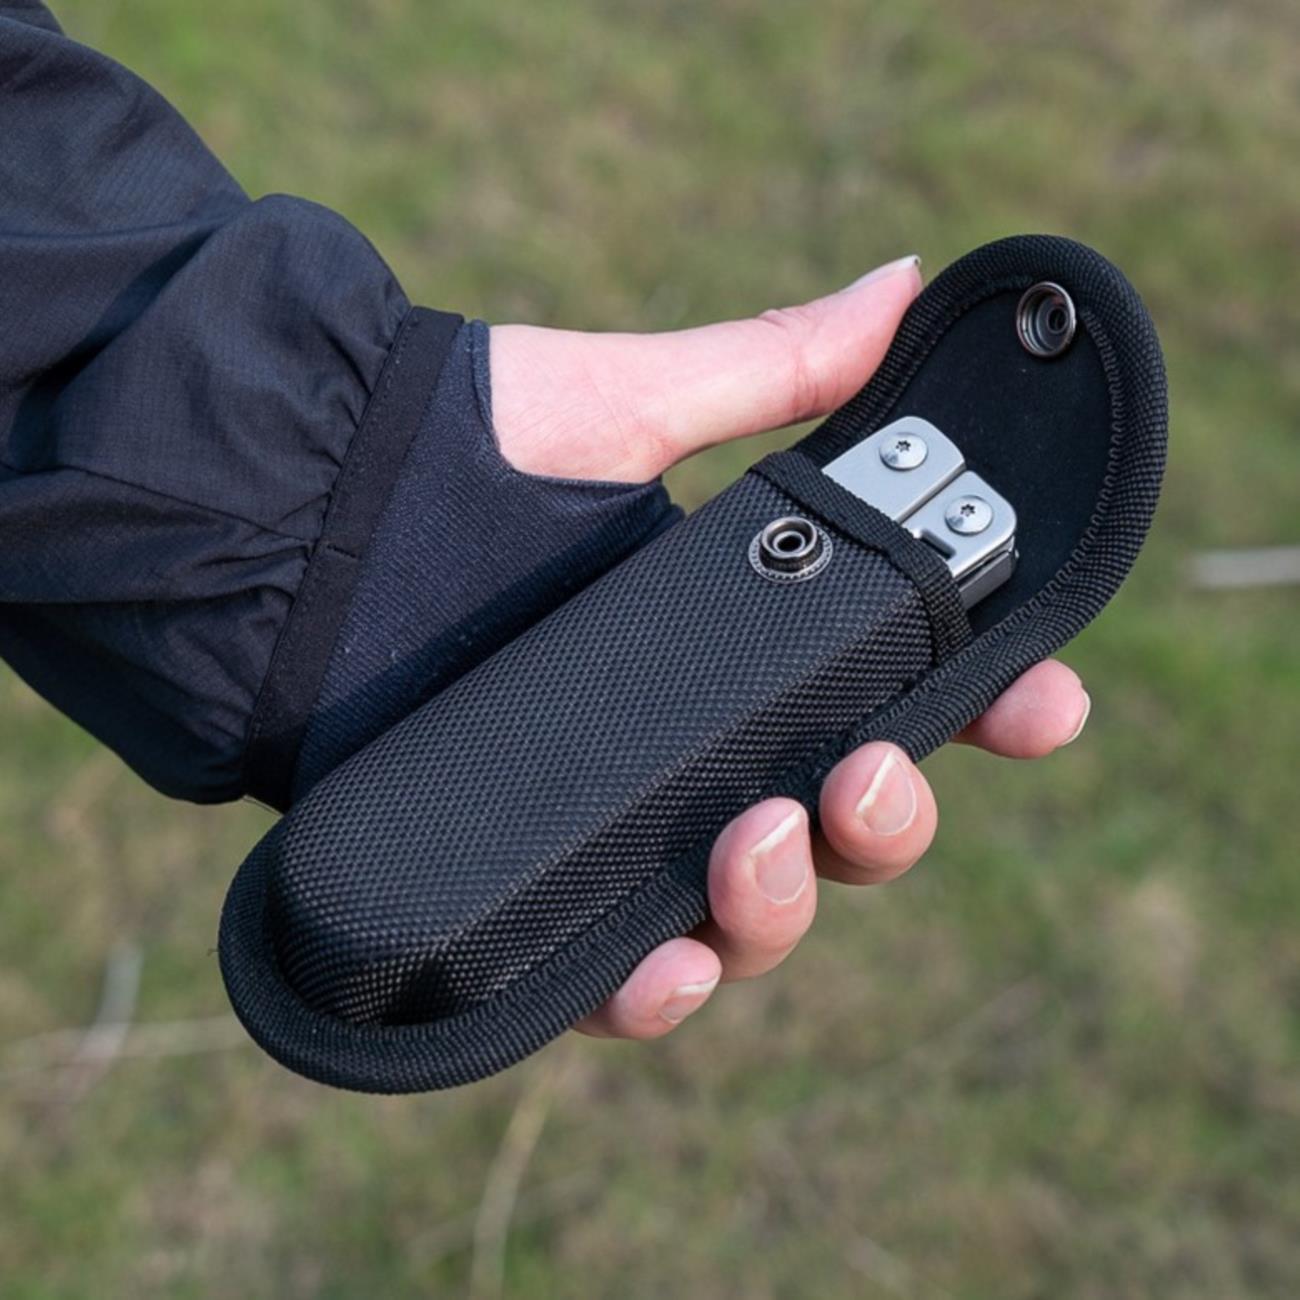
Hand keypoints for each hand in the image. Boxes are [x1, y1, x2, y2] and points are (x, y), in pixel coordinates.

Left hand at [489, 255, 1090, 1039]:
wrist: (285, 514)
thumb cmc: (455, 453)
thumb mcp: (627, 404)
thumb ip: (769, 369)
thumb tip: (907, 283)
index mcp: (738, 642)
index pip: (895, 695)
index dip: (985, 708)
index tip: (1041, 700)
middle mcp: (691, 742)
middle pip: (837, 831)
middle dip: (887, 820)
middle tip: (865, 775)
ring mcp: (611, 821)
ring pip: (743, 917)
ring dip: (782, 905)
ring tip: (759, 841)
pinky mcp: (520, 885)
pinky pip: (608, 979)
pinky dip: (654, 989)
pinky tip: (664, 963)